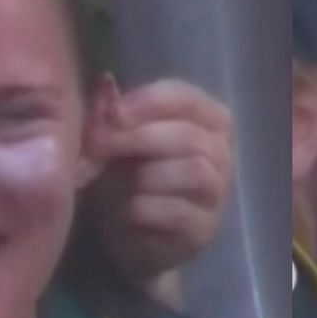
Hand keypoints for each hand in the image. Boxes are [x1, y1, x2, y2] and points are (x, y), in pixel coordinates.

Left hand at [89, 78, 234, 286]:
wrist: (127, 236)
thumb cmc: (124, 177)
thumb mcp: (111, 140)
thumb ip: (108, 112)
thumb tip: (106, 82)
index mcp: (204, 117)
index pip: (185, 97)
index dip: (147, 102)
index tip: (111, 113)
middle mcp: (220, 151)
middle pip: (189, 135)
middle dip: (137, 138)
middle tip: (96, 145)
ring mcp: (217, 193)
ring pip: (193, 171)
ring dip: (144, 176)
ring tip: (113, 183)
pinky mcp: (204, 229)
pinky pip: (179, 211)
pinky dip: (144, 208)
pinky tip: (125, 211)